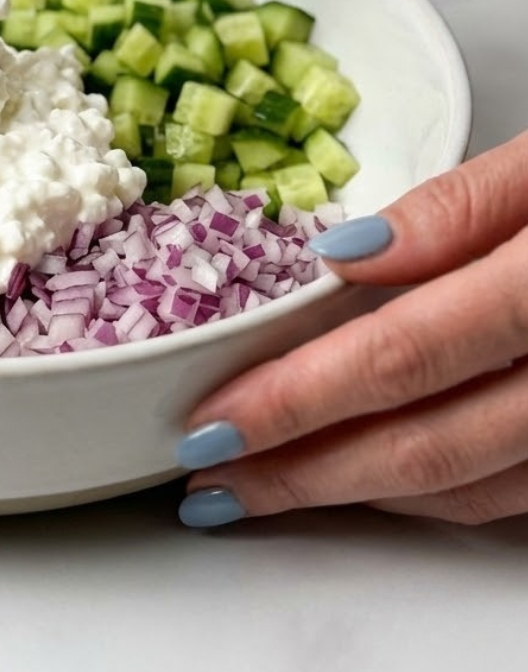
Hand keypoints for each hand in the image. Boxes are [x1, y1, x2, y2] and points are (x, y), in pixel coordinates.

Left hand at [173, 131, 527, 526]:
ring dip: (356, 493)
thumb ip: (457, 212)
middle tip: (208, 483)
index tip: (210, 421)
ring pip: (470, 486)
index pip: (405, 357)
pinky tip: (363, 477)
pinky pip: (517, 492)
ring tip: (263, 488)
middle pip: (428, 444)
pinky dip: (432, 491)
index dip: (299, 400)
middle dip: (304, 472)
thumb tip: (336, 259)